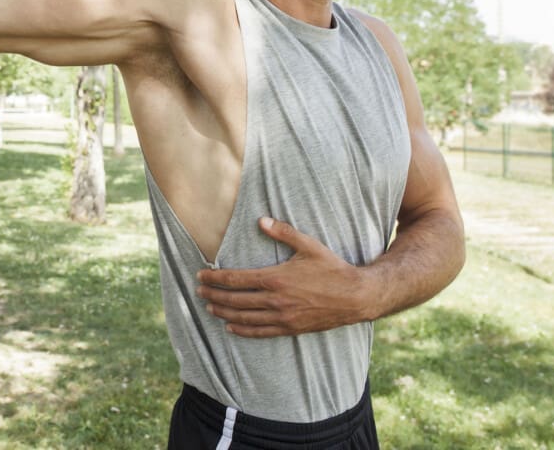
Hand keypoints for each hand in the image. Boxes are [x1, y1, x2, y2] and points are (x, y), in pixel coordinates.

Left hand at [195, 217, 371, 337]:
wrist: (356, 296)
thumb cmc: (332, 268)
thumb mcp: (309, 245)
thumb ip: (283, 232)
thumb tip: (261, 220)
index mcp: (275, 278)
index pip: (235, 279)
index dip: (215, 279)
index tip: (201, 277)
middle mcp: (275, 299)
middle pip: (234, 300)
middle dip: (213, 295)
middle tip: (198, 292)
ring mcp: (282, 316)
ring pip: (244, 317)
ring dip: (223, 313)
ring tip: (209, 308)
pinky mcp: (291, 328)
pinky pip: (261, 332)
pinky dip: (243, 330)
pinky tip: (231, 327)